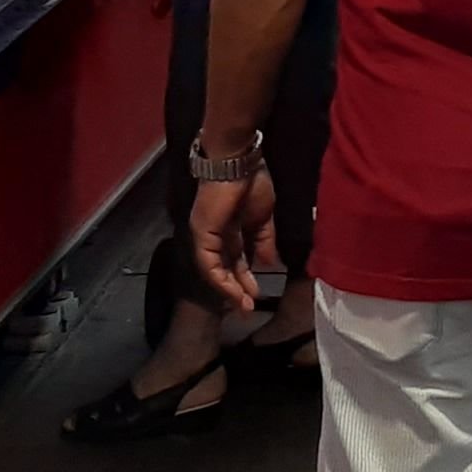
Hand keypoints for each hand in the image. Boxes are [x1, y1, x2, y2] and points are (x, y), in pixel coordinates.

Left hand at [188, 165, 275, 318]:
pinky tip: (232, 291)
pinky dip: (220, 278)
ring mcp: (207, 235)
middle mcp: (217, 236)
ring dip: (229, 290)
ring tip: (243, 305)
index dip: (246, 279)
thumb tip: (269, 264)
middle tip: (248, 309)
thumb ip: (265, 241)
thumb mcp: (264, 217)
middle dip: (237, 290)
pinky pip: (208, 263)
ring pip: (215, 271)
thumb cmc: (252, 182)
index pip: (237, 261)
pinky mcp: (201, 234)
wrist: (238, 162)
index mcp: (232, 230)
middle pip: (226, 269)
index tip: (256, 296)